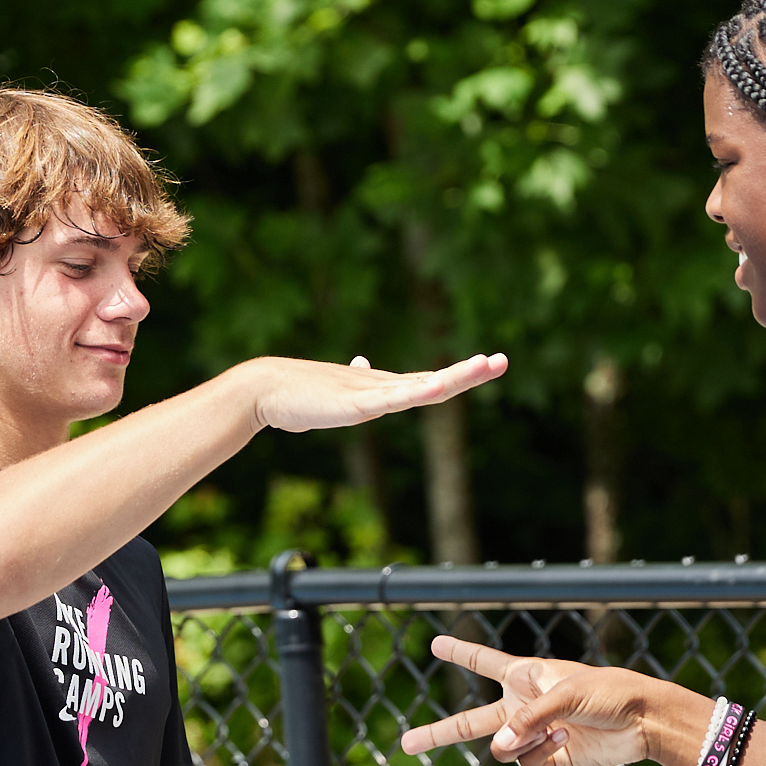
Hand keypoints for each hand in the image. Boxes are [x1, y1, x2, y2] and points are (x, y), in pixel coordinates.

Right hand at [245, 352, 506, 433]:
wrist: (264, 389)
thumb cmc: (299, 394)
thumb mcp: (336, 393)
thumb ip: (354, 384)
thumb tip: (361, 361)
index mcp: (381, 388)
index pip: (430, 381)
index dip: (461, 374)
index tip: (489, 363)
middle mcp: (381, 386)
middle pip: (435, 381)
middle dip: (469, 372)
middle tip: (501, 361)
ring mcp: (369, 394)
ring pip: (420, 386)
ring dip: (453, 377)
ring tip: (483, 366)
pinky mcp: (354, 405)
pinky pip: (390, 400)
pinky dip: (415, 392)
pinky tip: (436, 388)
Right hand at [398, 636, 678, 765]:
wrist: (641, 722)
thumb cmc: (606, 693)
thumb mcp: (564, 696)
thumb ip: (526, 720)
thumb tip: (499, 748)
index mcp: (524, 676)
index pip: (482, 662)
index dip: (459, 652)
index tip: (435, 643)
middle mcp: (522, 705)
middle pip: (469, 722)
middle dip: (437, 733)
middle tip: (404, 743)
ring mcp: (532, 734)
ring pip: (501, 748)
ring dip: (519, 743)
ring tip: (553, 731)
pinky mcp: (547, 757)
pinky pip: (526, 762)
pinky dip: (541, 753)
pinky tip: (565, 740)